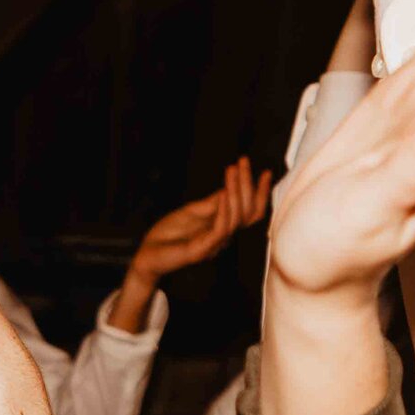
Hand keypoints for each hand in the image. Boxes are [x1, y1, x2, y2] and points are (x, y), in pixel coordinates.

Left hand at [130, 158, 271, 284]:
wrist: (148, 253)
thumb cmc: (169, 234)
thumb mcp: (194, 211)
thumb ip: (213, 202)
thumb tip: (231, 187)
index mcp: (223, 228)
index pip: (250, 212)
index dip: (260, 194)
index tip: (266, 172)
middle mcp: (223, 237)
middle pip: (248, 213)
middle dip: (248, 184)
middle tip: (244, 161)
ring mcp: (214, 244)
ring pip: (237, 218)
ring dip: (236, 191)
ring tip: (232, 170)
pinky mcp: (202, 250)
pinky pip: (221, 229)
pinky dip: (225, 210)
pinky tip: (225, 193)